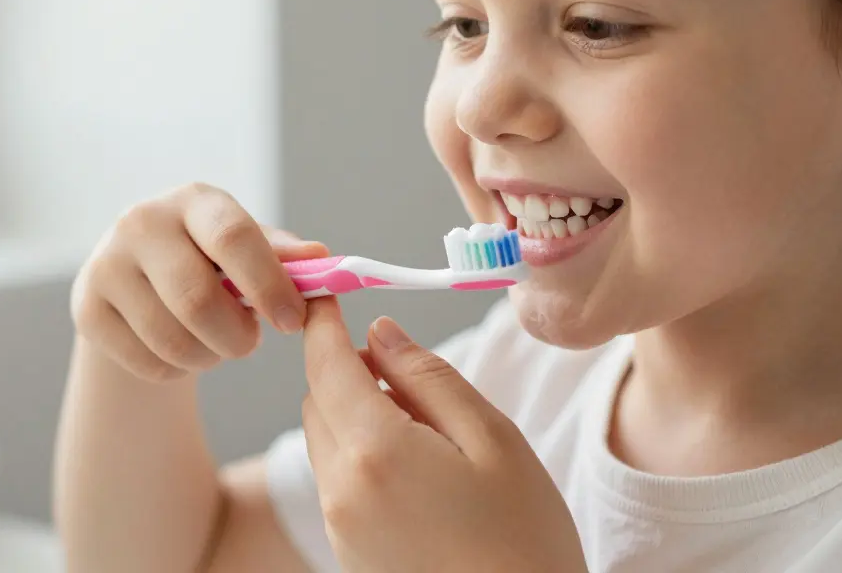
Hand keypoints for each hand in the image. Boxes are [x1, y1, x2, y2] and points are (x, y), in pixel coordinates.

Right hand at [71, 182, 328, 381]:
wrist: (139, 279)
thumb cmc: (210, 260)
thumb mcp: (248, 249)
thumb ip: (283, 256)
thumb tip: (321, 259)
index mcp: (193, 201)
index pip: (232, 237)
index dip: (268, 284)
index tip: (292, 321)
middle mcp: (141, 223)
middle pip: (197, 300)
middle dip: (237, 336)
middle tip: (250, 342)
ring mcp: (106, 265)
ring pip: (173, 340)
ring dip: (209, 356)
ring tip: (216, 343)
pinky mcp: (87, 308)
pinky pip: (148, 362)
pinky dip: (177, 370)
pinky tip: (181, 349)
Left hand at [300, 299, 587, 572]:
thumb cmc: (524, 537)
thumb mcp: (492, 438)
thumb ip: (429, 377)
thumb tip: (380, 333)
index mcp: (376, 451)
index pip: (326, 364)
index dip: (323, 322)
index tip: (329, 295)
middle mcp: (341, 489)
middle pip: (317, 401)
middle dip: (345, 371)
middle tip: (406, 373)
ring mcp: (339, 527)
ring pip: (324, 441)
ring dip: (353, 416)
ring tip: (425, 433)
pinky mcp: (346, 553)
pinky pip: (337, 482)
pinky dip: (360, 457)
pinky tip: (417, 474)